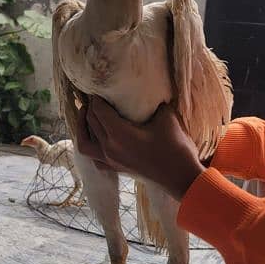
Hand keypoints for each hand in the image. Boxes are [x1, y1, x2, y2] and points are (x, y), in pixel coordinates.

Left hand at [76, 97, 204, 200]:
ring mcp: (111, 161)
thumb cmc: (175, 147)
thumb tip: (149, 95)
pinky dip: (92, 148)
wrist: (181, 177)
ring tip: (86, 115)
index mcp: (118, 133)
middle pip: (91, 122)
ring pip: (85, 144)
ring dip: (82, 128)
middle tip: (93, 96)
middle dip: (89, 107)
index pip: (98, 110)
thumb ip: (154, 104)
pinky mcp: (117, 169)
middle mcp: (109, 148)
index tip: (97, 87)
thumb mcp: (166, 117)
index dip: (96, 97)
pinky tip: (98, 140)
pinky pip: (95, 159)